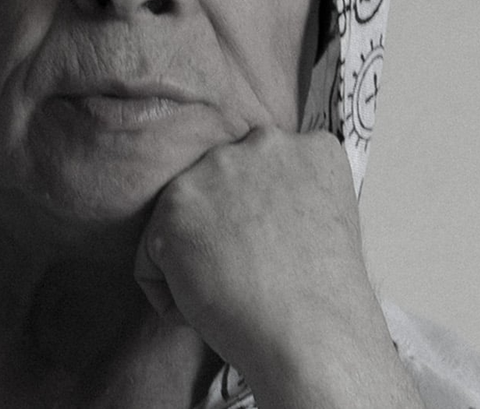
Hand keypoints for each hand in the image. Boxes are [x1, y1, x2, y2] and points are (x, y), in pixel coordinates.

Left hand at [134, 128, 423, 408]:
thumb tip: (251, 209)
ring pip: (182, 220)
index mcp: (308, 146)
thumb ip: (291, 195)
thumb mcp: (328, 221)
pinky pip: (151, 260)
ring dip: (195, 257)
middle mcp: (262, 142)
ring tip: (232, 291)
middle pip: (218, 189)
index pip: (260, 173)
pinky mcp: (175, 206)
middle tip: (249, 275)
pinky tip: (207, 308)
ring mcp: (216, 170)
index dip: (258, 222)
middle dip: (222, 231)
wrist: (313, 336)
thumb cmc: (324, 302)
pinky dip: (170, 295)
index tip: (270, 256)